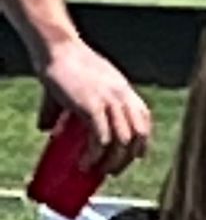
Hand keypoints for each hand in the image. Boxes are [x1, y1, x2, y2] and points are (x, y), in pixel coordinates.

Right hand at [38, 38, 150, 172]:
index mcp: (125, 91)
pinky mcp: (91, 106)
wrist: (58, 48)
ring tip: (99, 171)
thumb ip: (69, 106)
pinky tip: (86, 163)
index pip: (144, 122)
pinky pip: (101, 138)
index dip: (141, 143)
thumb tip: (45, 129)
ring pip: (122, 142)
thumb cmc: (64, 64)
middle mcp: (122, 97)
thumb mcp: (80, 85)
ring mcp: (109, 101)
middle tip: (112, 171)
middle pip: (137, 136)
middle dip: (127, 159)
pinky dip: (95, 155)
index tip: (130, 158)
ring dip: (113, 162)